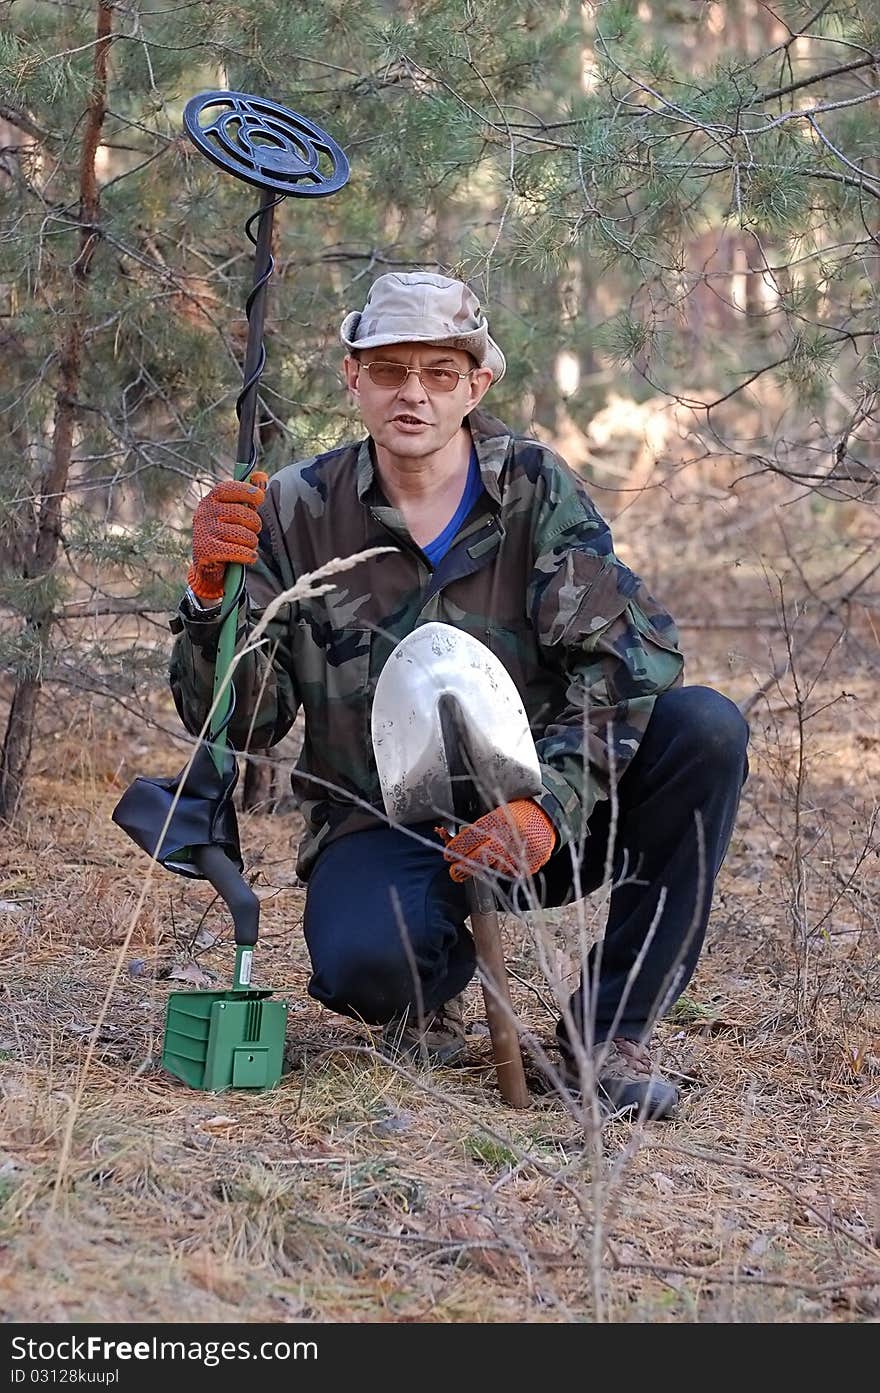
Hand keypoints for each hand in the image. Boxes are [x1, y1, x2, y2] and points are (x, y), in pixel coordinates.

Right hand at [187, 471, 268, 603]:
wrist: (207, 565)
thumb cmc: (225, 534)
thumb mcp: (235, 513)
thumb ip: (249, 496)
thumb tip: (261, 476)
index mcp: (210, 500)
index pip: (229, 489)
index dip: (247, 491)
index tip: (259, 498)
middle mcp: (204, 513)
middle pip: (243, 514)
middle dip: (255, 525)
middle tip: (253, 531)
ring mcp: (204, 532)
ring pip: (244, 535)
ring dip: (252, 543)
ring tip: (248, 545)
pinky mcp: (206, 550)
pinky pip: (239, 551)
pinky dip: (249, 555)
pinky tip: (249, 557)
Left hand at [439, 798, 556, 883]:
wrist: (547, 817)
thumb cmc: (518, 812)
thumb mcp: (498, 811)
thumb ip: (481, 826)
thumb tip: (456, 842)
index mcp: (499, 820)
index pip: (472, 837)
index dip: (457, 848)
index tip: (448, 854)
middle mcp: (509, 837)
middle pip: (480, 857)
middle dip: (464, 867)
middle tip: (454, 872)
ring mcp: (520, 853)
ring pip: (494, 868)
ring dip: (484, 869)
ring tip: (480, 865)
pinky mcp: (529, 865)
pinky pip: (510, 873)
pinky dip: (504, 870)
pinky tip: (503, 862)